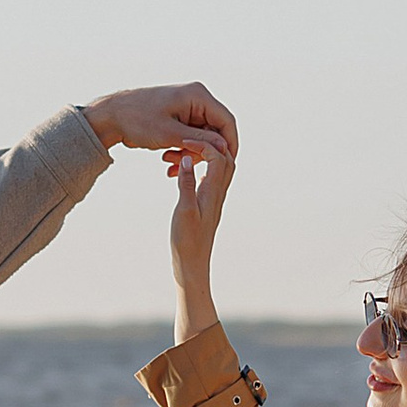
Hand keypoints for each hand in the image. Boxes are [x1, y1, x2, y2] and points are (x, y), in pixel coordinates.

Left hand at [83, 80, 236, 168]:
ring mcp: (188, 109)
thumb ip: (200, 141)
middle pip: (215, 131)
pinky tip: (168, 162)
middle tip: (187, 166)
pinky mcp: (179, 118)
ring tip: (170, 164)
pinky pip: (190, 138)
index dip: (230, 144)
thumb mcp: (170, 134)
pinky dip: (182, 151)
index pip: (226, 121)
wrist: (111, 116)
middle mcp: (196, 99)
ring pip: (202, 138)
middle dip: (203, 152)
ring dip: (190, 154)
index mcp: (198, 96)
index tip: (228, 164)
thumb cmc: (137, 120)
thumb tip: (224, 148)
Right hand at [169, 144, 234, 344]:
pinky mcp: (208, 206)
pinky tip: (184, 170)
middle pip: (224, 158)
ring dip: (204, 155)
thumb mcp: (182, 212)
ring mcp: (214, 200)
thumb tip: (186, 158)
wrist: (193, 267)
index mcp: (213, 192)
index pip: (217, 156)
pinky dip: (200, 167)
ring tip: (181, 152)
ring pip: (219, 168)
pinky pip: (210, 178)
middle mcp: (218, 194)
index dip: (202, 143)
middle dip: (208, 143)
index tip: (182, 140)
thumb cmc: (187, 243)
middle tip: (186, 138)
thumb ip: (185, 184)